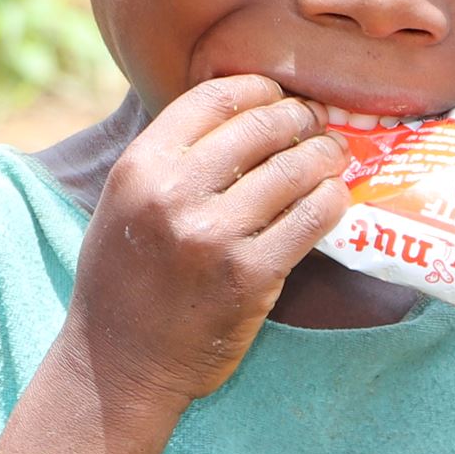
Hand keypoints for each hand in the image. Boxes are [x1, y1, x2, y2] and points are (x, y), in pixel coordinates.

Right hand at [0, 78, 348, 453]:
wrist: (120, 364)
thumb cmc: (123, 279)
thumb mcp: (123, 201)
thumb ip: (167, 156)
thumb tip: (233, 107)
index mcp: (140, 168)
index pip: (213, 98)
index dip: (256, 88)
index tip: (276, 95)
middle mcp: (174, 194)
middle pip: (262, 126)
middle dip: (300, 119)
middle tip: (316, 125)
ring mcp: (215, 236)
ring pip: (296, 169)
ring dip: (325, 156)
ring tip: (332, 157)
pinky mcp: (252, 275)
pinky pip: (313, 219)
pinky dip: (332, 201)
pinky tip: (334, 199)